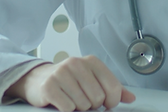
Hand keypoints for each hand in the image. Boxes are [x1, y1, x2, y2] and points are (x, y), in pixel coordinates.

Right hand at [7, 56, 135, 110]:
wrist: (37, 79)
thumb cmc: (67, 81)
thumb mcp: (91, 80)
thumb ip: (112, 88)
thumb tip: (131, 98)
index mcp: (91, 61)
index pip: (113, 87)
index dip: (111, 101)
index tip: (105, 104)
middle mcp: (76, 63)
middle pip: (98, 98)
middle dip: (91, 105)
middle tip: (82, 99)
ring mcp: (61, 74)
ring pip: (83, 104)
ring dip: (78, 107)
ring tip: (71, 99)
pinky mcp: (49, 86)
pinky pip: (68, 108)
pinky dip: (66, 109)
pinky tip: (61, 101)